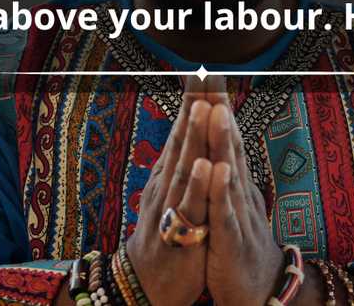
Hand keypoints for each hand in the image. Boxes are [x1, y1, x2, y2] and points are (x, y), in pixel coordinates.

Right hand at [125, 76, 224, 305]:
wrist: (146, 288)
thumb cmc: (165, 237)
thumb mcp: (172, 194)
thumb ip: (180, 161)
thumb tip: (187, 127)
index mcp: (169, 175)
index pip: (182, 131)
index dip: (193, 101)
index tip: (204, 69)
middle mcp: (166, 186)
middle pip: (181, 141)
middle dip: (194, 106)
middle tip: (203, 72)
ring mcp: (171, 209)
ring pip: (185, 168)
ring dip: (193, 137)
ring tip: (203, 107)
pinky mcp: (180, 236)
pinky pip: (190, 209)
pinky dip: (198, 186)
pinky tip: (207, 165)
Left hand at [204, 91, 283, 305]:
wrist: (260, 292)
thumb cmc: (239, 245)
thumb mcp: (230, 202)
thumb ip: (227, 169)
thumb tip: (221, 138)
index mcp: (235, 181)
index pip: (225, 136)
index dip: (215, 104)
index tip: (205, 72)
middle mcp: (240, 190)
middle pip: (230, 143)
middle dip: (220, 108)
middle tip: (212, 74)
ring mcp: (238, 214)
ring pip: (229, 173)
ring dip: (224, 141)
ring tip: (217, 110)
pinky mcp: (232, 241)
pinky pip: (224, 213)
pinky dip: (220, 191)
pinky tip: (216, 170)